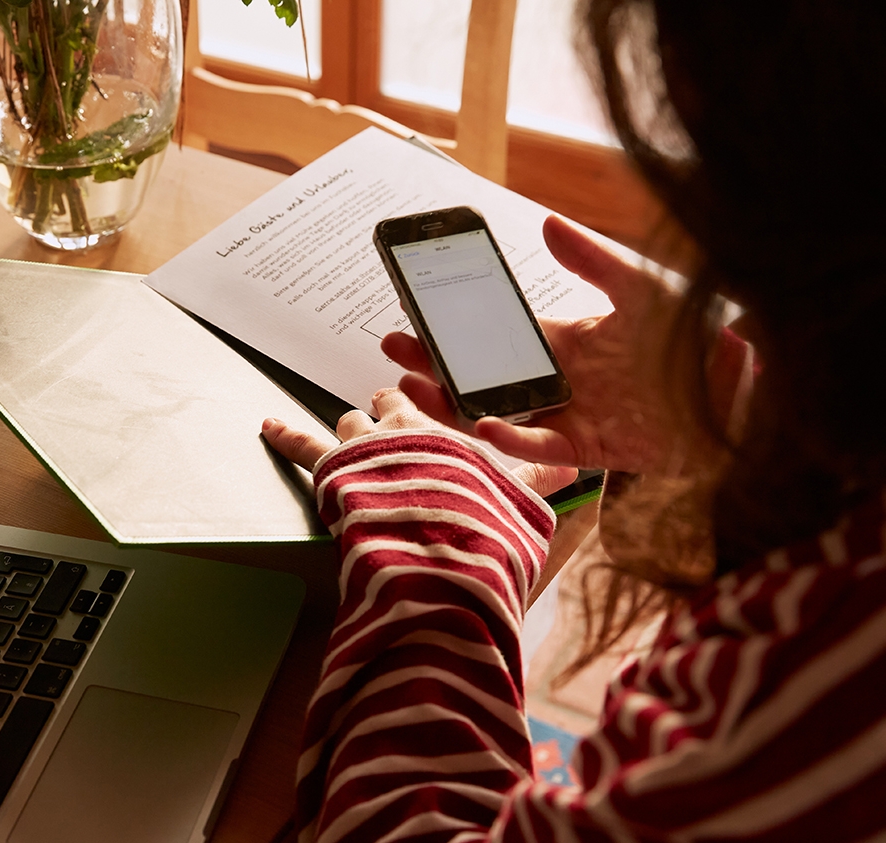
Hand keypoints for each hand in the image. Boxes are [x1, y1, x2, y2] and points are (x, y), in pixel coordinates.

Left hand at [261, 387, 576, 497]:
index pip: (431, 406)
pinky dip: (284, 436)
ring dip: (351, 432)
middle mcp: (402, 429)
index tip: (419, 405)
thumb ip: (541, 478)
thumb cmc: (477, 523)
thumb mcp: (520, 500)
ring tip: (350, 439)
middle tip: (384, 411)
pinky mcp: (330, 469)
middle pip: (387, 406)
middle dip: (385, 408)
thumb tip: (574, 465)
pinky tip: (267, 426)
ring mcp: (362, 447)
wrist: (432, 550)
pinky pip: (302, 445)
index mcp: (444, 431)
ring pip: (350, 425)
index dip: (424, 407)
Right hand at [384, 215, 689, 475]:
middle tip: (393, 347)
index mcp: (565, 343)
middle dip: (434, 364)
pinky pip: (538, 446)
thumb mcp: (639, 286)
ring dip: (451, 402)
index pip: (495, 337)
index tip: (416, 311)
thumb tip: (547, 224)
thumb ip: (592, 259)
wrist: (741, 391)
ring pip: (494, 414)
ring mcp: (569, 416)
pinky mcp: (589, 448)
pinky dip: (508, 437)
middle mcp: (559, 381)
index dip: (454, 328)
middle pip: (481, 377)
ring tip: (410, 384)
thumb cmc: (695, 336)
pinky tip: (482, 420)